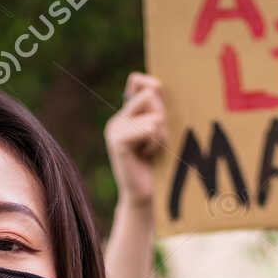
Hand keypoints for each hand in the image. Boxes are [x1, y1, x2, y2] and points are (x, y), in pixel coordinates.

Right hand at [105, 72, 166, 208]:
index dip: (154, 89)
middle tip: (157, 140)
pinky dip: (155, 143)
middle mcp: (117, 119)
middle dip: (163, 116)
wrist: (144, 196)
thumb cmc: (157, 165)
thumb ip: (158, 109)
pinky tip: (147, 156)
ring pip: (154, 115)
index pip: (138, 81)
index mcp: (126, 115)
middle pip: (151, 94)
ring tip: (152, 151)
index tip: (160, 114)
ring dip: (161, 135)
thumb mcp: (160, 132)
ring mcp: (115, 129)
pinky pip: (149, 129)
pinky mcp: (118, 141)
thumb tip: (156, 84)